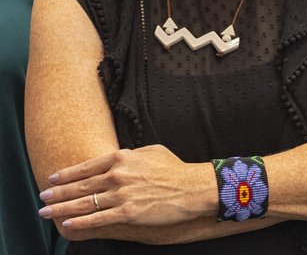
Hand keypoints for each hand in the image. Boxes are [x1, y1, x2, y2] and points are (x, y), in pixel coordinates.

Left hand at [38, 145, 210, 233]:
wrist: (193, 187)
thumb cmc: (175, 169)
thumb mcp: (152, 151)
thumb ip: (131, 154)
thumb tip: (118, 158)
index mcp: (122, 157)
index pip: (86, 166)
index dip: (67, 174)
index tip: (53, 179)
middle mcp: (118, 175)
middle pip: (80, 186)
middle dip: (57, 194)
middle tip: (43, 198)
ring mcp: (121, 195)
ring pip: (84, 203)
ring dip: (62, 209)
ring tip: (46, 213)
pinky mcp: (127, 213)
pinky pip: (97, 219)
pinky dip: (80, 223)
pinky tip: (68, 225)